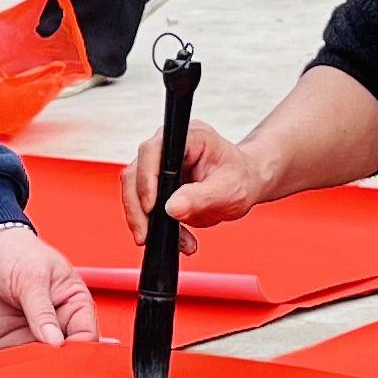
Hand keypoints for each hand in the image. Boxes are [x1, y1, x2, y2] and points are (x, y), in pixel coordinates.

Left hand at [0, 221, 94, 350]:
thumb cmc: (15, 252)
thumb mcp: (32, 278)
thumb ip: (42, 312)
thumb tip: (54, 341)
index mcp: (74, 302)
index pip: (86, 334)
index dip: (77, 348)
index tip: (62, 354)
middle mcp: (58, 321)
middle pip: (64, 354)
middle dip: (53, 361)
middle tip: (39, 362)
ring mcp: (35, 332)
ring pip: (39, 360)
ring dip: (28, 365)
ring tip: (16, 360)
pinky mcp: (12, 339)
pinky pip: (14, 359)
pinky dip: (6, 362)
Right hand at [122, 115, 275, 239]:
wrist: (244, 184)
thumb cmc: (240, 179)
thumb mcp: (228, 191)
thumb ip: (201, 198)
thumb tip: (172, 208)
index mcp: (190, 136)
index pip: (154, 151)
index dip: (146, 179)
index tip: (152, 208)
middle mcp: (170, 145)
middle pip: (136, 172)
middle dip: (138, 208)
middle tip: (146, 235)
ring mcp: (160, 162)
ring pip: (134, 190)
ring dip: (145, 220)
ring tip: (178, 240)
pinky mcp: (156, 180)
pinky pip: (143, 202)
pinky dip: (155, 224)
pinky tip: (179, 237)